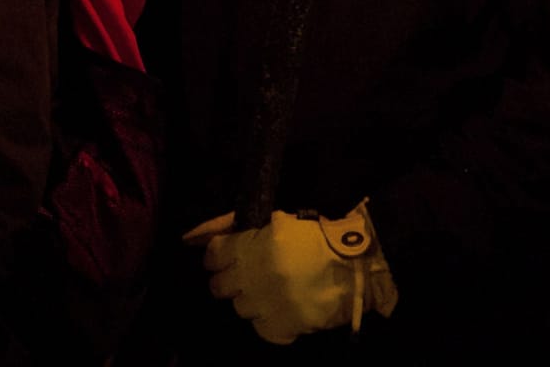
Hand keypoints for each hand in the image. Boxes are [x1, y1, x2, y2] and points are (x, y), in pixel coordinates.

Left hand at [183, 201, 398, 344]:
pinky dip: (270, 322)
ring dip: (251, 300)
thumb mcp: (274, 220)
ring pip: (239, 308)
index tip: (226, 259)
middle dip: (229, 280)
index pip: (213, 255)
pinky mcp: (286, 326)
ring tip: (270, 293)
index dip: (217, 257)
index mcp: (252, 245)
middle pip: (219, 286)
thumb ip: (231, 225)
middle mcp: (255, 275)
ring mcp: (269, 303)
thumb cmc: (317, 237)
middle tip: (248, 277)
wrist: (360, 265)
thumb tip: (189, 237)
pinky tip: (282, 310)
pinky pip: (262, 329)